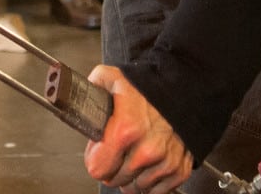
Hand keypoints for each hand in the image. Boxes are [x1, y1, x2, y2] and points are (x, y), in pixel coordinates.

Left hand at [83, 66, 192, 193]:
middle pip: (115, 180)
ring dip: (132, 175)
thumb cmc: (150, 87)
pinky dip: (151, 180)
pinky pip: (156, 190)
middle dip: (112, 166)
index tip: (98, 150)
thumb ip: (90, 87)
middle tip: (117, 149)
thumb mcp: (113, 78)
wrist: (186, 89)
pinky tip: (150, 162)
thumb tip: (74, 94)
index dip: (94, 159)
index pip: (97, 169)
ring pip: (135, 187)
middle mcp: (146, 150)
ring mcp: (164, 162)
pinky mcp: (179, 170)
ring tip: (134, 154)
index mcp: (126, 130)